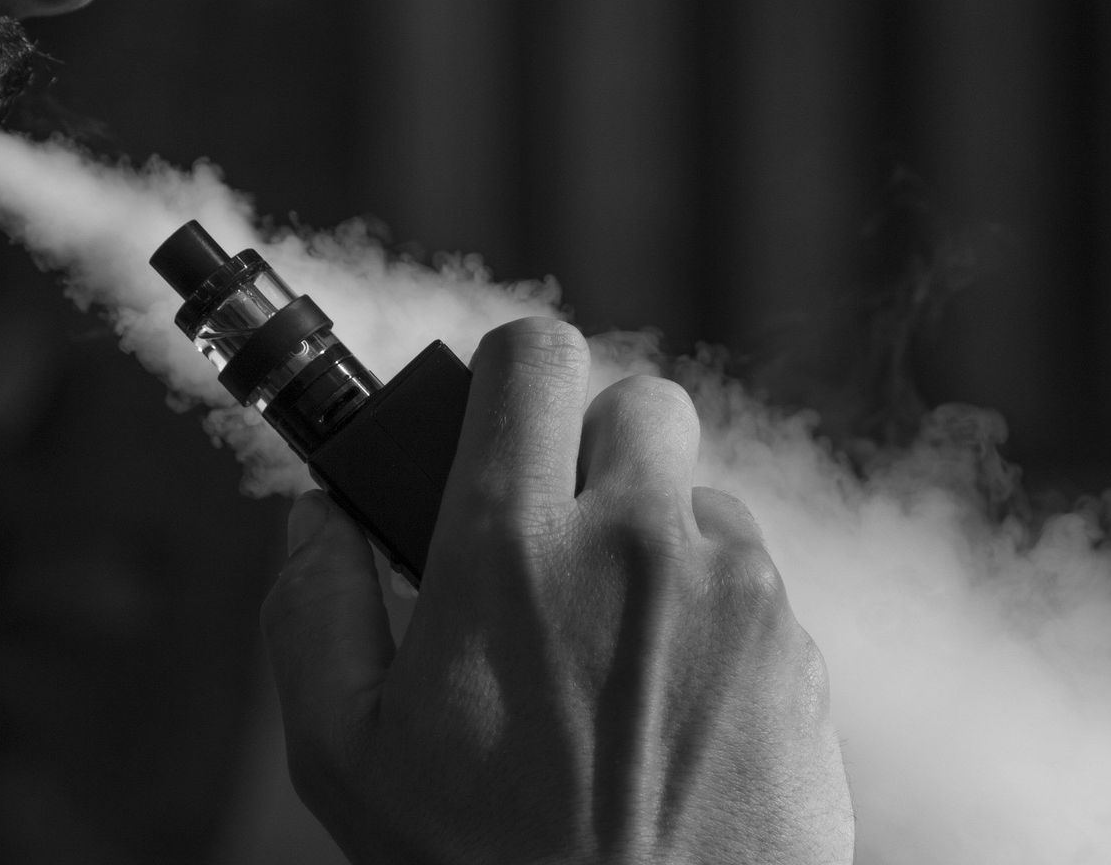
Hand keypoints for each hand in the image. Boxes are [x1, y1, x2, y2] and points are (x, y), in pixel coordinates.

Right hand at [261, 318, 853, 863]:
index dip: (510, 374)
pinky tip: (671, 697)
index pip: (532, 357)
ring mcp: (732, 592)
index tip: (499, 421)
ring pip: (697, 496)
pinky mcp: (796, 649)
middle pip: (637, 401)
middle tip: (558, 536)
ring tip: (611, 643)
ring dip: (655, 539)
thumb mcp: (344, 752)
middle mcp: (634, 545)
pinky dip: (713, 610)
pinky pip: (753, 580)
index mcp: (511, 549)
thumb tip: (321, 514)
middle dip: (594, 451)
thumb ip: (314, 604)